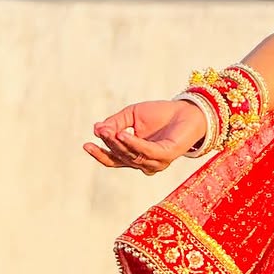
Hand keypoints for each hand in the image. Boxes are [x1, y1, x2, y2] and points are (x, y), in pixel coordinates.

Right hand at [84, 99, 207, 174]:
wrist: (187, 111)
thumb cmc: (160, 114)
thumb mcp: (132, 115)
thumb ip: (115, 122)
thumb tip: (97, 129)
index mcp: (135, 155)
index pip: (114, 159)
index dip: (100, 154)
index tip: (86, 144)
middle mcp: (145, 162)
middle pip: (121, 157)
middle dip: (108, 144)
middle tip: (99, 131)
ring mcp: (156, 162)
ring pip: (132, 156)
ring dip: (118, 144)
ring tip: (108, 131)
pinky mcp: (167, 156)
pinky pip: (146, 152)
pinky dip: (134, 143)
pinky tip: (123, 134)